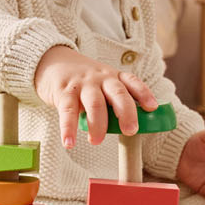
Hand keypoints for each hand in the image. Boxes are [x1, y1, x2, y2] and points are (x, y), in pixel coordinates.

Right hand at [33, 45, 156, 147]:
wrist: (52, 62)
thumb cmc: (83, 81)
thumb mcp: (102, 84)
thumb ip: (114, 102)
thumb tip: (131, 128)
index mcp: (113, 77)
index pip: (132, 82)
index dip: (144, 94)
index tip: (152, 107)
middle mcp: (101, 78)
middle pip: (117, 93)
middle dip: (126, 112)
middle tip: (130, 130)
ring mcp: (83, 84)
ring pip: (94, 103)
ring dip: (97, 124)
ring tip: (96, 141)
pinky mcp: (64, 91)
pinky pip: (68, 111)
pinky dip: (68, 128)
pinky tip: (69, 142)